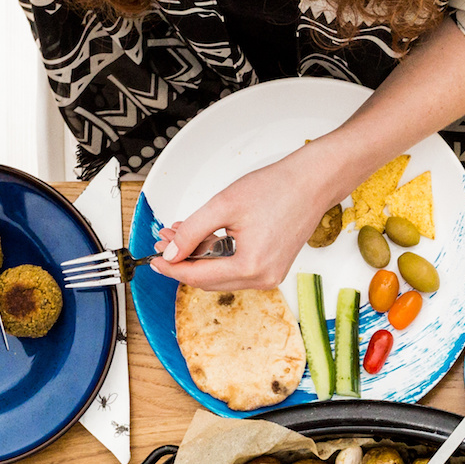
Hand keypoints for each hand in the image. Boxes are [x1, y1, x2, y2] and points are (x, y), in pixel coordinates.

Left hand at [155, 148, 350, 292]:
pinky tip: (204, 238)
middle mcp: (262, 279)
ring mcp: (269, 276)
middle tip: (164, 242)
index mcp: (250, 267)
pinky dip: (217, 256)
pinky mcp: (272, 268)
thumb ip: (192, 231)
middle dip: (183, 261)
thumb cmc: (277, 189)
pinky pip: (235, 269)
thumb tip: (171, 253)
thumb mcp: (223, 206)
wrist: (311, 183)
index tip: (153, 260)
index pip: (198, 276)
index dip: (172, 267)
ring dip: (199, 258)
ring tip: (181, 235)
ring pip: (221, 275)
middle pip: (208, 280)